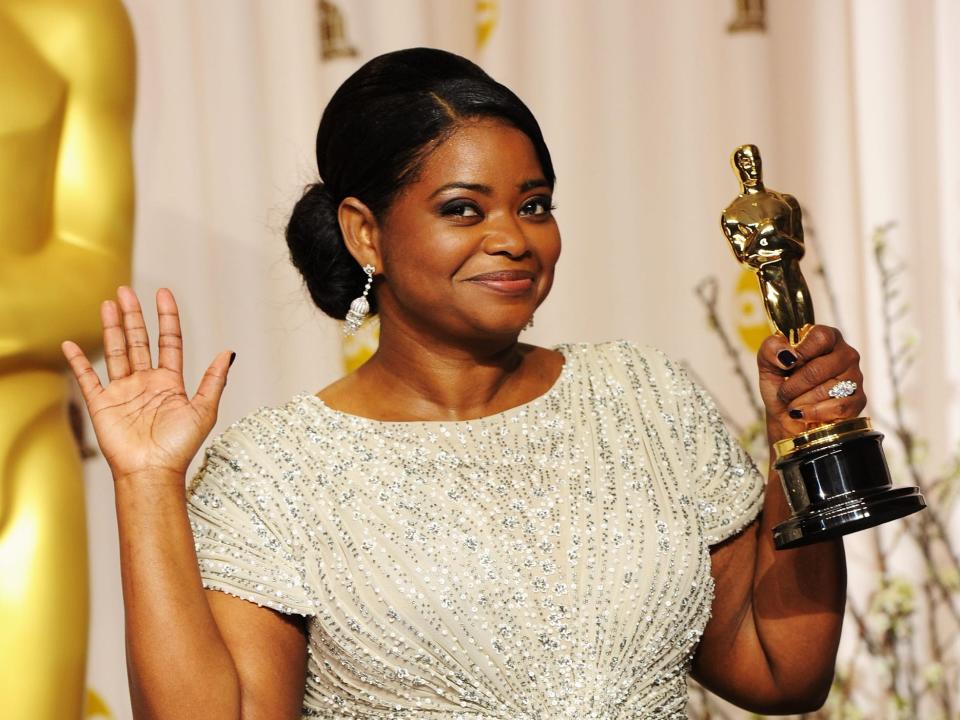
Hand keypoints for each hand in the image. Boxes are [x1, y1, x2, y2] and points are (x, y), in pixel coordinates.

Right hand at [62, 287, 232, 482]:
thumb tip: (228, 353)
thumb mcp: (204, 410)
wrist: (152, 472)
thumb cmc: (180, 447)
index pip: (168, 341)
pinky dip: (78, 362)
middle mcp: (146, 383)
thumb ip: (214, 380)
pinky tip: (71, 345)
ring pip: (116, 352)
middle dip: (133, 316)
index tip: (163, 294)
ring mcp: (123, 392)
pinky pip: (88, 378)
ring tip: (108, 304)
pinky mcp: (102, 404)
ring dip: (111, 329)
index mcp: (170, 382)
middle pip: (139, 341)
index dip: (167, 318)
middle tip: (126, 291)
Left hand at [757, 325, 865, 443]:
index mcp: (826, 338)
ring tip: (794, 403)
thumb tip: (786, 354)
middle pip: (818, 368)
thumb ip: (771, 349)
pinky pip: (837, 407)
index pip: (820, 336)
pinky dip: (814, 413)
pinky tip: (805, 414)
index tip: (787, 365)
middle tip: (785, 392)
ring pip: (826, 390)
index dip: (800, 353)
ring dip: (801, 401)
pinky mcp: (858, 400)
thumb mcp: (768, 364)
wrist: (785, 417)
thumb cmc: (781, 386)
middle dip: (793, 386)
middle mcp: (845, 354)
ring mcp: (855, 377)